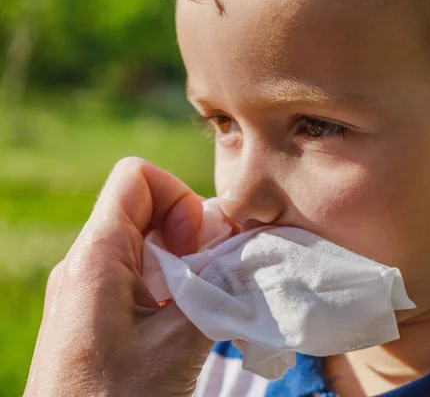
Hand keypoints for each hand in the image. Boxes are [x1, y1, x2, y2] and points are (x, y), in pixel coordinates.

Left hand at [24, 158, 211, 396]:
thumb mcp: (177, 344)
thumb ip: (219, 292)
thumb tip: (251, 257)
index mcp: (96, 255)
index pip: (138, 177)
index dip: (179, 199)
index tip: (196, 247)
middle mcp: (86, 261)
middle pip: (147, 206)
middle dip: (190, 232)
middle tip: (213, 274)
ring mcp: (89, 285)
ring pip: (146, 241)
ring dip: (185, 262)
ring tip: (204, 299)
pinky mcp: (96, 308)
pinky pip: (139, 273)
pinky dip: (172, 283)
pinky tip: (187, 317)